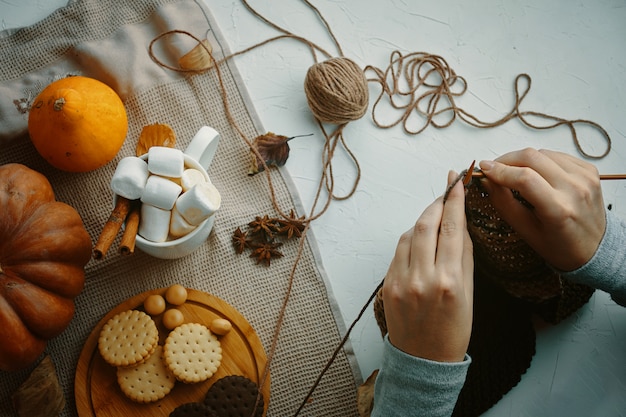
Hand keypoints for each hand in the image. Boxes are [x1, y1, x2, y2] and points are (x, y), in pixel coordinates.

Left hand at [382, 171, 473, 362]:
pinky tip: (420, 239)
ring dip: (422, 220)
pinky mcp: (387, 285)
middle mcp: (422, 278)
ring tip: (436, 215)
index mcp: (449, 281)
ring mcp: (401, 281)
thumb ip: (463, 256)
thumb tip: (459, 224)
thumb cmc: (454, 330)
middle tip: (446, 189)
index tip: (457, 181)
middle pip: (425, 225)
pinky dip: (409, 240)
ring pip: (408, 235)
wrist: (424, 361)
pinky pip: (398, 252)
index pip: (452, 229)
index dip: (454, 200)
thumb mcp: (469, 294)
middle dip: (436, 203)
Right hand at [479, 148, 605, 270]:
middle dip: (507, 159)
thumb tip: (486, 179)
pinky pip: (556, 155)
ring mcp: (585, 177)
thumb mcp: (525, 231)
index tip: (483, 168)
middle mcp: (575, 189)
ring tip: (513, 172)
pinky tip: (535, 172)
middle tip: (494, 168)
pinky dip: (540, 160)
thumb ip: (504, 203)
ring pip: (543, 152)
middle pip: (532, 157)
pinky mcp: (590, 170)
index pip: (524, 178)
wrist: (596, 249)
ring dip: (522, 159)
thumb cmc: (559, 246)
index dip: (499, 170)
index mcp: (559, 209)